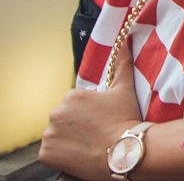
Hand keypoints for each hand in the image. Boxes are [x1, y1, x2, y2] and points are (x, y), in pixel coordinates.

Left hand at [39, 43, 140, 180]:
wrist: (124, 152)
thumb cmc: (125, 120)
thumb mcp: (125, 89)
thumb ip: (121, 64)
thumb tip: (123, 41)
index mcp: (72, 96)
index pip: (76, 103)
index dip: (89, 112)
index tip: (101, 119)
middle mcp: (56, 112)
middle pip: (65, 118)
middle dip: (77, 124)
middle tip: (96, 132)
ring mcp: (49, 134)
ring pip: (57, 134)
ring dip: (69, 137)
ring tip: (89, 143)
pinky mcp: (46, 153)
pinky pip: (51, 151)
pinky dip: (61, 153)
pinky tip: (79, 153)